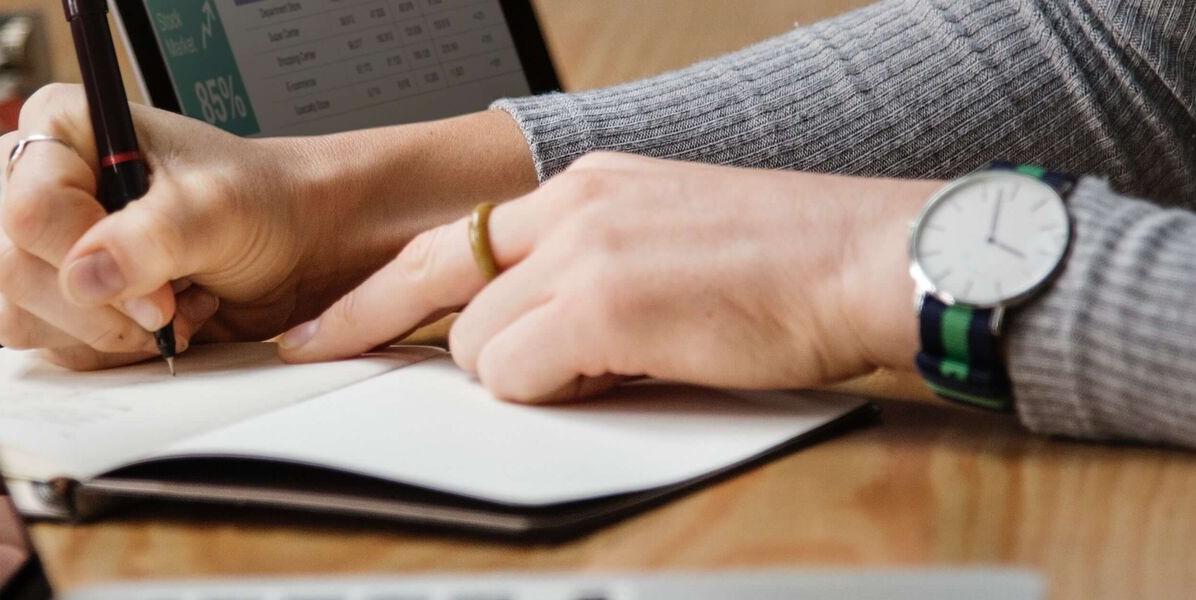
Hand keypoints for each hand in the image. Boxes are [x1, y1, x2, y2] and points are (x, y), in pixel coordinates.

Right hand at [0, 85, 532, 369]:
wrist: (295, 245)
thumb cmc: (261, 203)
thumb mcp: (217, 209)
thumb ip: (153, 237)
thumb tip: (86, 274)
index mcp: (63, 127)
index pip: (31, 208)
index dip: (87, 257)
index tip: (156, 284)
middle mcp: (38, 180)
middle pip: (16, 267)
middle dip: (100, 305)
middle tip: (168, 304)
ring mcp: (42, 243)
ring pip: (21, 312)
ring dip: (104, 331)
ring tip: (170, 306)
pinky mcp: (56, 295)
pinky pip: (47, 343)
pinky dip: (105, 348)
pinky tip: (155, 322)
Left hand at [279, 153, 937, 401]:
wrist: (872, 258)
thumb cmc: (790, 264)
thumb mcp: (667, 237)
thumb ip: (587, 267)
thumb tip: (529, 330)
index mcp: (587, 184)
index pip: (454, 236)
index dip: (379, 286)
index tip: (328, 320)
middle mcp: (573, 204)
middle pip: (437, 280)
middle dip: (381, 326)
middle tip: (323, 354)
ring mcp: (585, 250)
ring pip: (477, 342)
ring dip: (519, 374)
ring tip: (603, 368)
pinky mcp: (605, 303)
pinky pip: (516, 375)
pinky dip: (550, 393)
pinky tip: (619, 375)